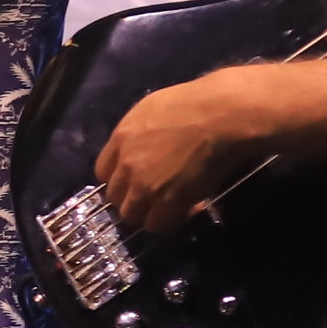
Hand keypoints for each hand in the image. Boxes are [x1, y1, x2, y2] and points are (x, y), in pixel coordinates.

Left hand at [94, 73, 269, 233]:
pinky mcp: (167, 201)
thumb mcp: (154, 109)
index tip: (134, 181)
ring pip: (132, 215)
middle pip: (115, 197)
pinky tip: (185, 210)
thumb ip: (140, 133)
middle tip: (154, 197)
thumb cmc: (199, 103)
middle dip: (132, 199)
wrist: (223, 115)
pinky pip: (157, 224)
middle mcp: (127, 164)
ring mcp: (145, 185)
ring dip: (148, 214)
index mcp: (121, 137)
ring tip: (169, 207)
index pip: (103, 172)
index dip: (120, 180)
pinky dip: (169, 222)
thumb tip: (147, 145)